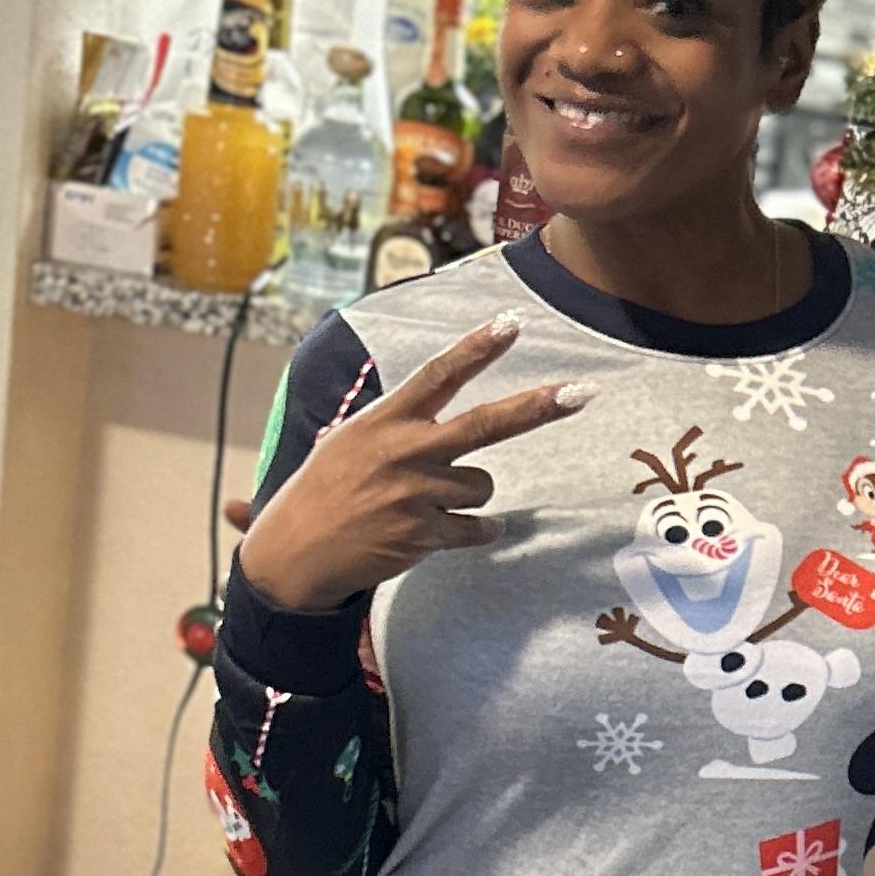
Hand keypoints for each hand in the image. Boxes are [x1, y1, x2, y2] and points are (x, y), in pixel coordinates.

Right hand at [236, 319, 584, 614]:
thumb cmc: (326, 492)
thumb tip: (442, 405)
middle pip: (484, 424)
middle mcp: (403, 451)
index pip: (437, 374)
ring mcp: (415, 494)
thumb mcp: (352, 440)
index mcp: (384, 420)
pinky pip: (476, 528)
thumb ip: (400, 423)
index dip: (477, 348)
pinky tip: (441, 532)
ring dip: (467, 495)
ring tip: (425, 504)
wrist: (294, 553)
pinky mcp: (423, 534)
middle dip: (537, 407)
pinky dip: (473, 531)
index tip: (513, 322)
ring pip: (482, 486)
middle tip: (580, 391)